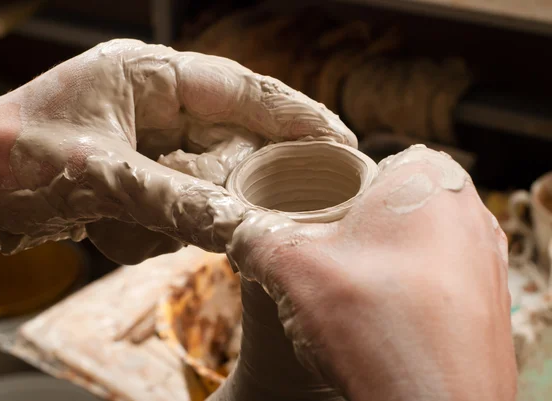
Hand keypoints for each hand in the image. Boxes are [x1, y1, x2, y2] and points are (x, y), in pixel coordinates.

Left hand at [0, 39, 355, 314]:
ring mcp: (147, 139)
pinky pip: (176, 202)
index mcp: (145, 74)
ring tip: (119, 219)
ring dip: (172, 211)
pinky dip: (151, 226)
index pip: (241, 88)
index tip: (339, 141)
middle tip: (226, 209)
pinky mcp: (139, 172)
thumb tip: (241, 219)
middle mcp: (152, 102)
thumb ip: (176, 196)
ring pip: (203, 180)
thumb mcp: (99, 175)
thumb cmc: (13, 161)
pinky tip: (108, 227)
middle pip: (228, 140)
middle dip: (225, 182)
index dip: (295, 115)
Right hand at [226, 146, 515, 400]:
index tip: (317, 227)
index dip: (334, 197)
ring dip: (381, 266)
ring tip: (355, 300)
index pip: (366, 168)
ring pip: (412, 246)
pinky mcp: (491, 302)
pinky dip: (409, 295)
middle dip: (356, 234)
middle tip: (329, 266)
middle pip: (388, 208)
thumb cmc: (376, 324)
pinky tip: (387, 323)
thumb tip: (234, 230)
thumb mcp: (292, 267)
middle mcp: (470, 209)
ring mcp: (486, 258)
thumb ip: (254, 236)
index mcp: (428, 176)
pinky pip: (437, 283)